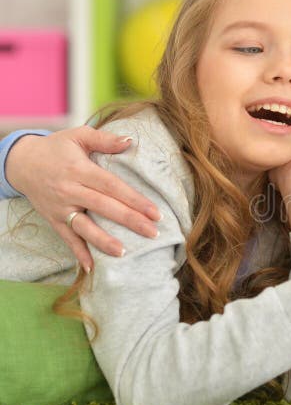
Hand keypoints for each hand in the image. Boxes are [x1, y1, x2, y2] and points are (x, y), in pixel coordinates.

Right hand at [5, 126, 161, 271]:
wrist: (21, 162)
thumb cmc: (57, 148)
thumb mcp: (78, 136)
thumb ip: (104, 139)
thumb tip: (130, 141)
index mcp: (80, 170)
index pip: (112, 186)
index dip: (134, 200)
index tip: (156, 212)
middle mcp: (70, 191)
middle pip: (104, 208)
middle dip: (130, 221)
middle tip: (153, 233)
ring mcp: (61, 208)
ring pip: (85, 227)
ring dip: (104, 241)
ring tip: (124, 253)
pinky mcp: (53, 220)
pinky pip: (67, 239)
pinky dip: (79, 254)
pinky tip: (92, 268)